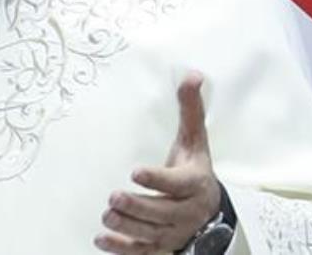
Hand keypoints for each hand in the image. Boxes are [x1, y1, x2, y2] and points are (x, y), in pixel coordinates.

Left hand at [94, 72, 221, 253]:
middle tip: (113, 197)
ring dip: (127, 226)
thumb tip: (192, 74)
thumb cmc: (194, 169)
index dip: (158, 179)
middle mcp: (186, 211)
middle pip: (162, 212)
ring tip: (107, 214)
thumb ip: (190, 111)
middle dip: (138, 206)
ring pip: (151, 233)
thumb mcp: (195, 141)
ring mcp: (174, 232)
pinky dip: (122, 248)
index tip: (135, 171)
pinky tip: (101, 239)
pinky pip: (143, 251)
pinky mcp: (163, 246)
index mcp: (194, 183)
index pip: (177, 183)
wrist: (209, 211)